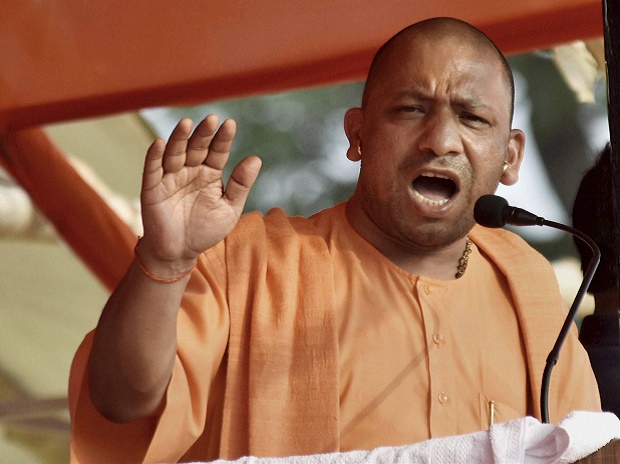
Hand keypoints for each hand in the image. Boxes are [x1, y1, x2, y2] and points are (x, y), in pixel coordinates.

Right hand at [138, 115, 261, 273]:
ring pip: (175, 153)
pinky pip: (152, 169)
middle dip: (204, 134)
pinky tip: (159, 143)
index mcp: (210, 173)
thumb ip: (241, 184)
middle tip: (212, 119)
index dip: (223, 139)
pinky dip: (154, 156)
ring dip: (180, 138)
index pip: (217, 152)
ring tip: (187, 123)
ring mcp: (170, 178)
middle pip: (197, 147)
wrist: (179, 253)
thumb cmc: (205, 230)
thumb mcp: (229, 208)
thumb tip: (256, 158)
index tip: (230, 124)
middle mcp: (190, 171)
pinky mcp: (152, 189)